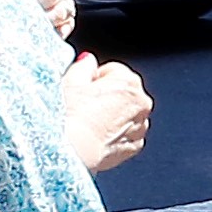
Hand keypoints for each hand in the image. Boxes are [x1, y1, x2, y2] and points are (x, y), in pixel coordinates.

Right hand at [61, 53, 152, 173]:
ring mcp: (140, 126)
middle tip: (83, 106)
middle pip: (122, 92)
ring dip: (111, 116)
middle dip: (105, 97)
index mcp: (128, 82)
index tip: (82, 89)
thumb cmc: (70, 116)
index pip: (112, 71)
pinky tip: (96, 136)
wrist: (72, 151)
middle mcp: (141, 102)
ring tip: (89, 123)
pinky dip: (114, 134)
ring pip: (126, 114)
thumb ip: (84, 66)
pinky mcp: (135, 146)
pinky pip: (126, 135)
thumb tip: (88, 61)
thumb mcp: (71, 81)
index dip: (93, 79)